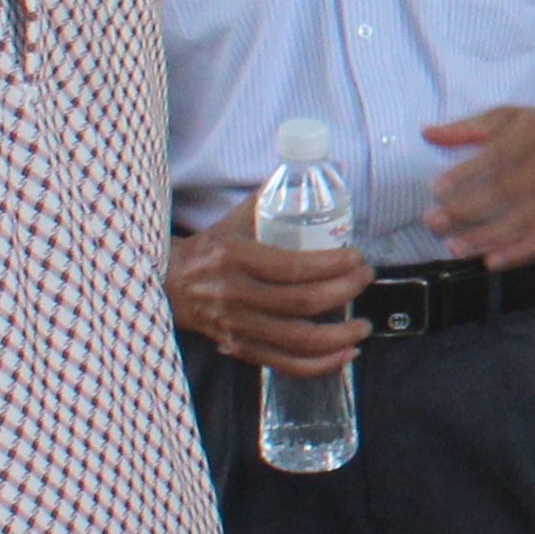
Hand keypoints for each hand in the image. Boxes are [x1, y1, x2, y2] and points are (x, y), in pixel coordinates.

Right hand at [165, 198, 369, 376]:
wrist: (167, 284)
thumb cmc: (210, 248)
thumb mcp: (236, 219)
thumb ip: (275, 197)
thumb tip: (323, 168)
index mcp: (235, 258)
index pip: (293, 266)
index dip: (333, 264)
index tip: (357, 257)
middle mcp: (235, 296)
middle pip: (302, 302)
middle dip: (345, 291)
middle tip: (366, 278)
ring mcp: (237, 327)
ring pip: (298, 340)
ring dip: (340, 336)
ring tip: (363, 325)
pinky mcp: (239, 349)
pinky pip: (285, 365)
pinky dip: (320, 365)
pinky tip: (345, 354)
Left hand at [418, 100, 534, 270]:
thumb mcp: (513, 115)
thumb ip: (470, 126)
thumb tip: (427, 133)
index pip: (497, 155)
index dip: (466, 174)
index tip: (435, 189)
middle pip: (507, 190)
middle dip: (467, 210)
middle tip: (433, 221)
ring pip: (524, 219)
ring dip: (487, 237)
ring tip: (454, 248)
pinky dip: (519, 252)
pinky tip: (491, 261)